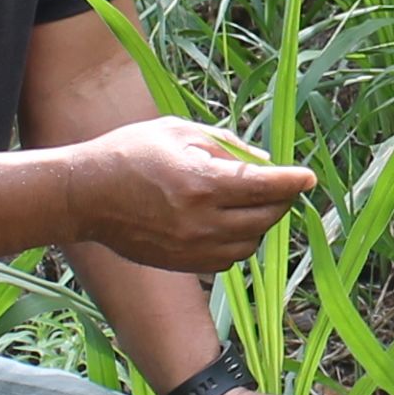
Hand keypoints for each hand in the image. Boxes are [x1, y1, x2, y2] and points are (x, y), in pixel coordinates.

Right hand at [62, 117, 314, 271]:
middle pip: (266, 216)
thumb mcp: (178, 131)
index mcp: (202, 182)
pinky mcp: (184, 263)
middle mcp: (201, 220)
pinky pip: (230, 259)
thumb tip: (266, 160)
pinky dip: (240, 241)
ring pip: (252, 242)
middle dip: (280, 199)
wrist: (85, 196)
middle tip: (279, 184)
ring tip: (250, 201)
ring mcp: (192, 247)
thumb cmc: (130, 153)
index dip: (292, 181)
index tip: (307, 177)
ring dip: (261, 222)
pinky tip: (228, 223)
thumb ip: (226, 145)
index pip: (265, 186)